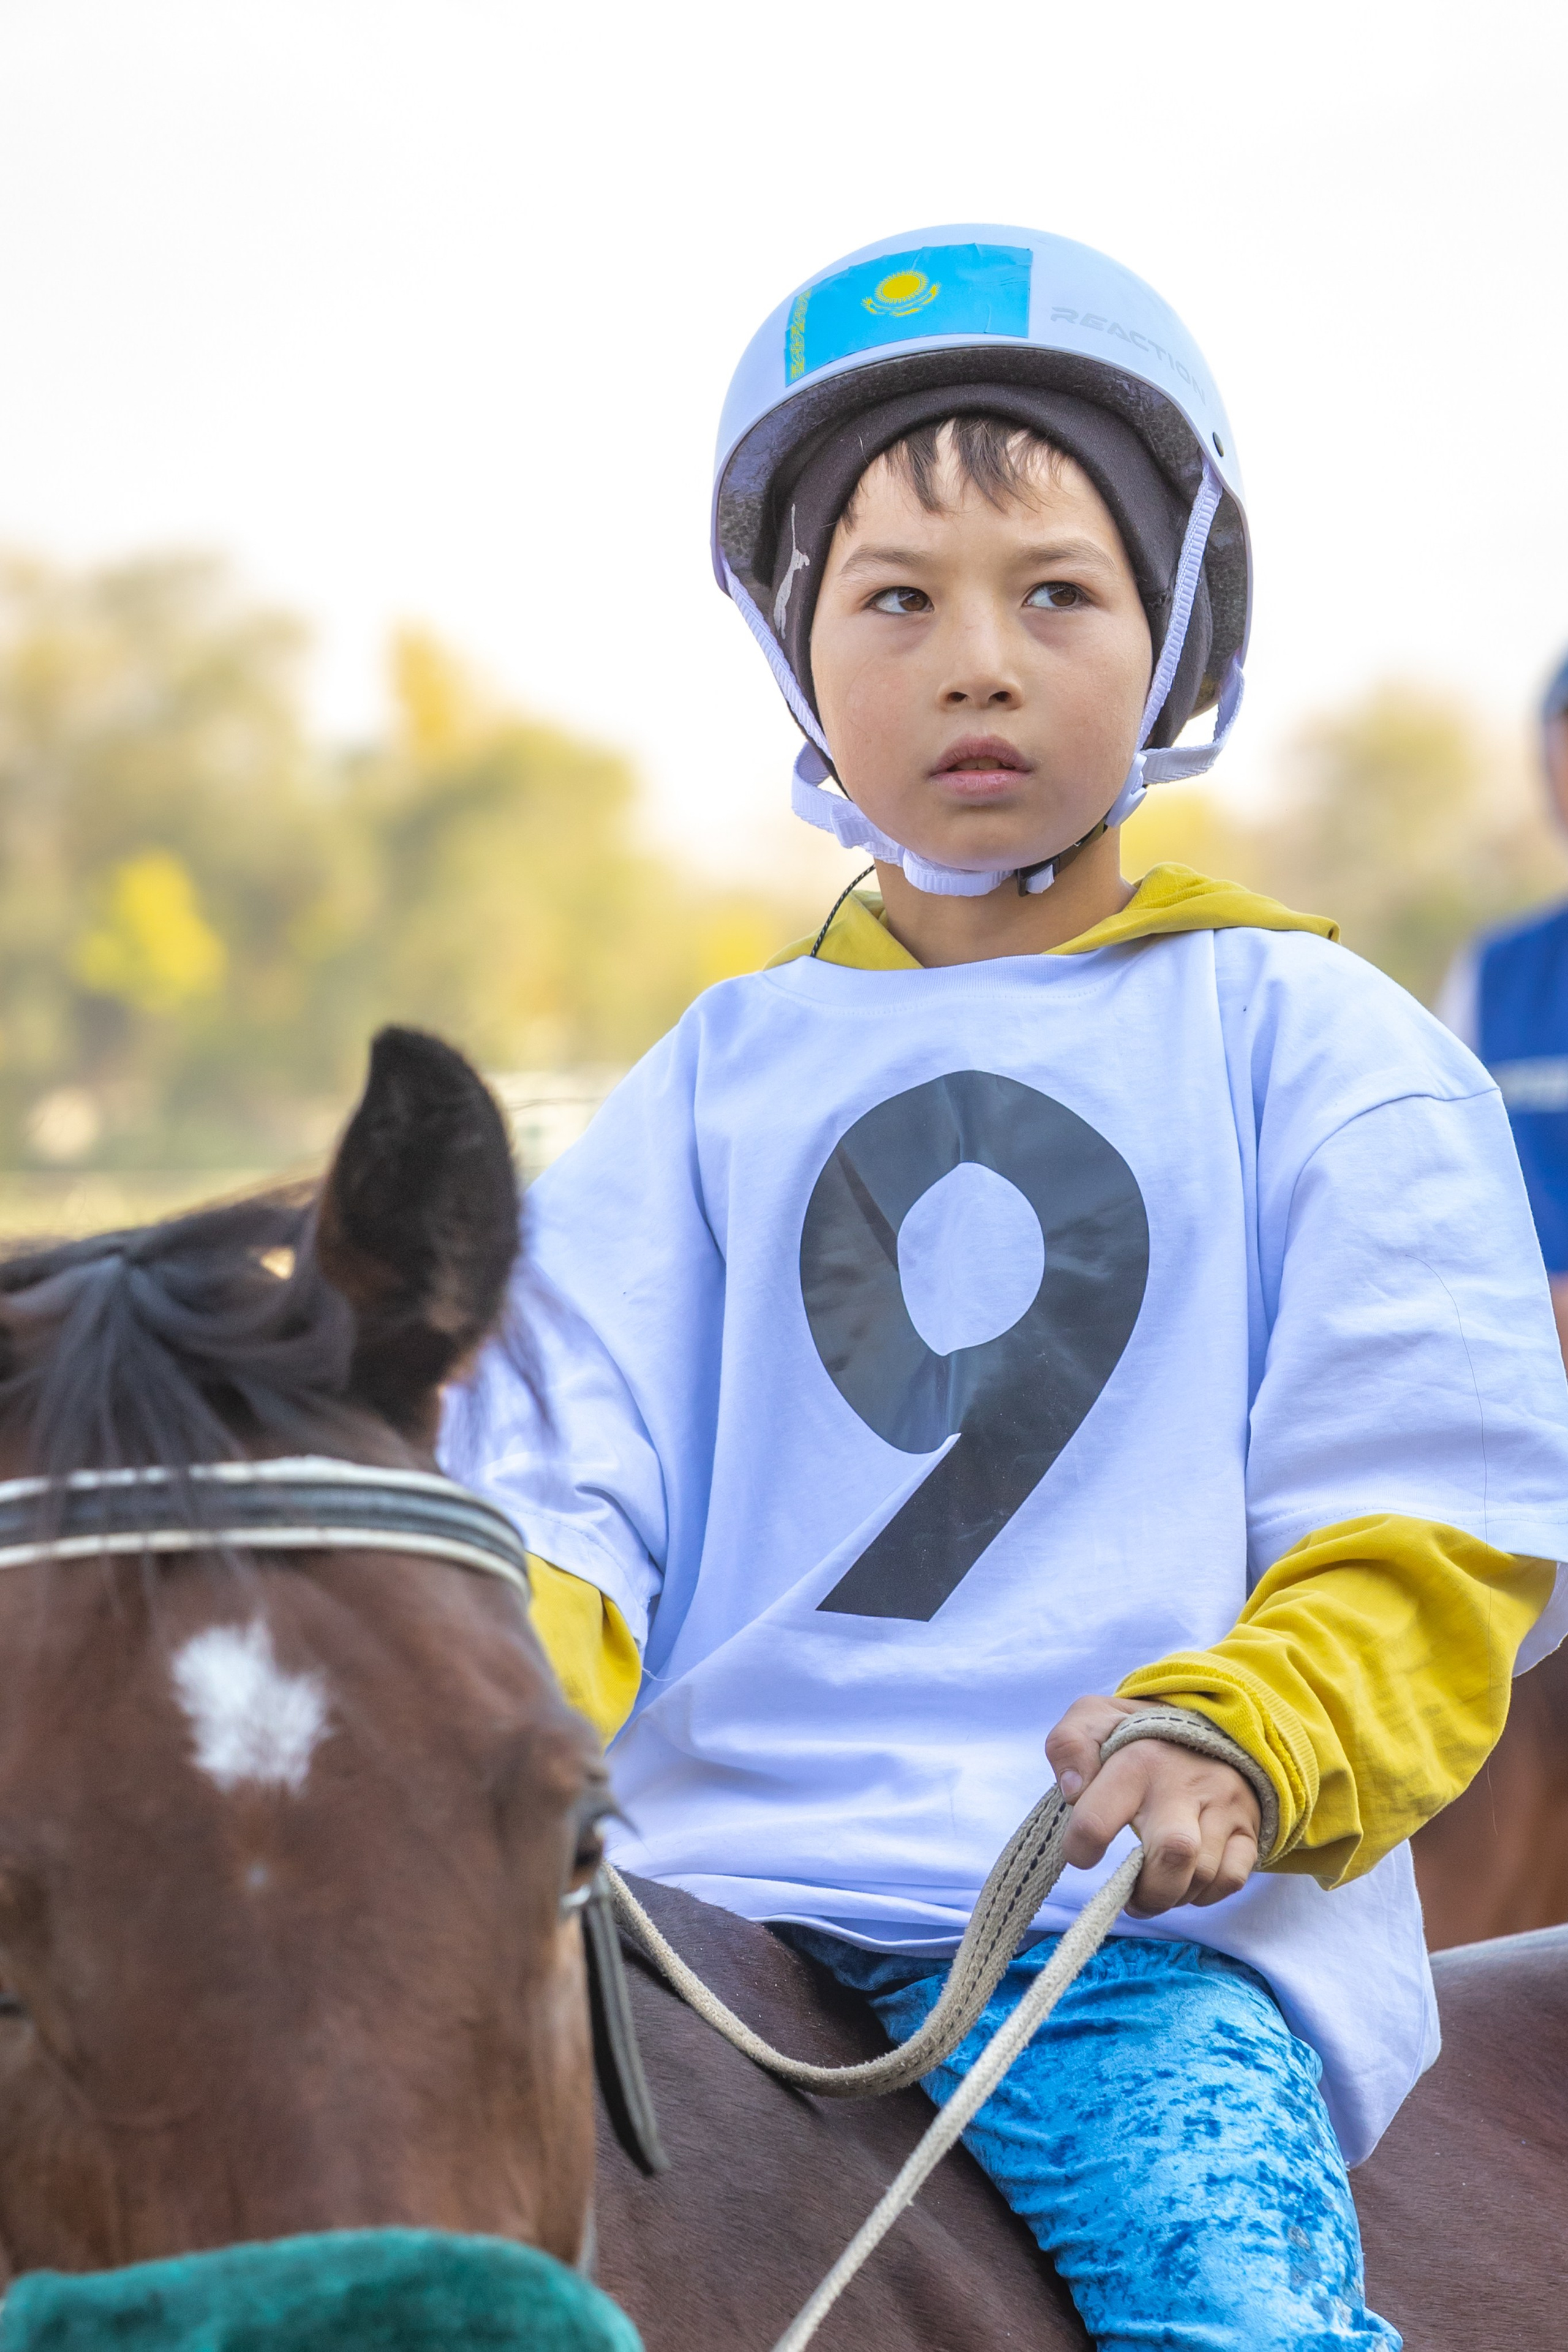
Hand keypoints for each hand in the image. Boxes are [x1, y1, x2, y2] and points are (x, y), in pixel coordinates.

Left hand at [1045, 1694, 1260, 1916]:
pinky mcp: (1246, 1826)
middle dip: (1148, 1892)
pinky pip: (1233, 1878)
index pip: (1098, 1819)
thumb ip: (1068, 1745)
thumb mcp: (1094, 1720)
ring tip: (1153, 1888)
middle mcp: (1183, 1783)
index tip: (1081, 1854)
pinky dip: (1206, 1894)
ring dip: (1173, 1895)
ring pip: (1204, 1872)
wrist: (1208, 1720)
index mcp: (1137, 1760)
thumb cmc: (1138, 1733)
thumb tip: (1072, 1791)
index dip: (1081, 1849)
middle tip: (1130, 1895)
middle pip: (1174, 1852)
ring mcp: (1222, 1804)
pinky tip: (1186, 1881)